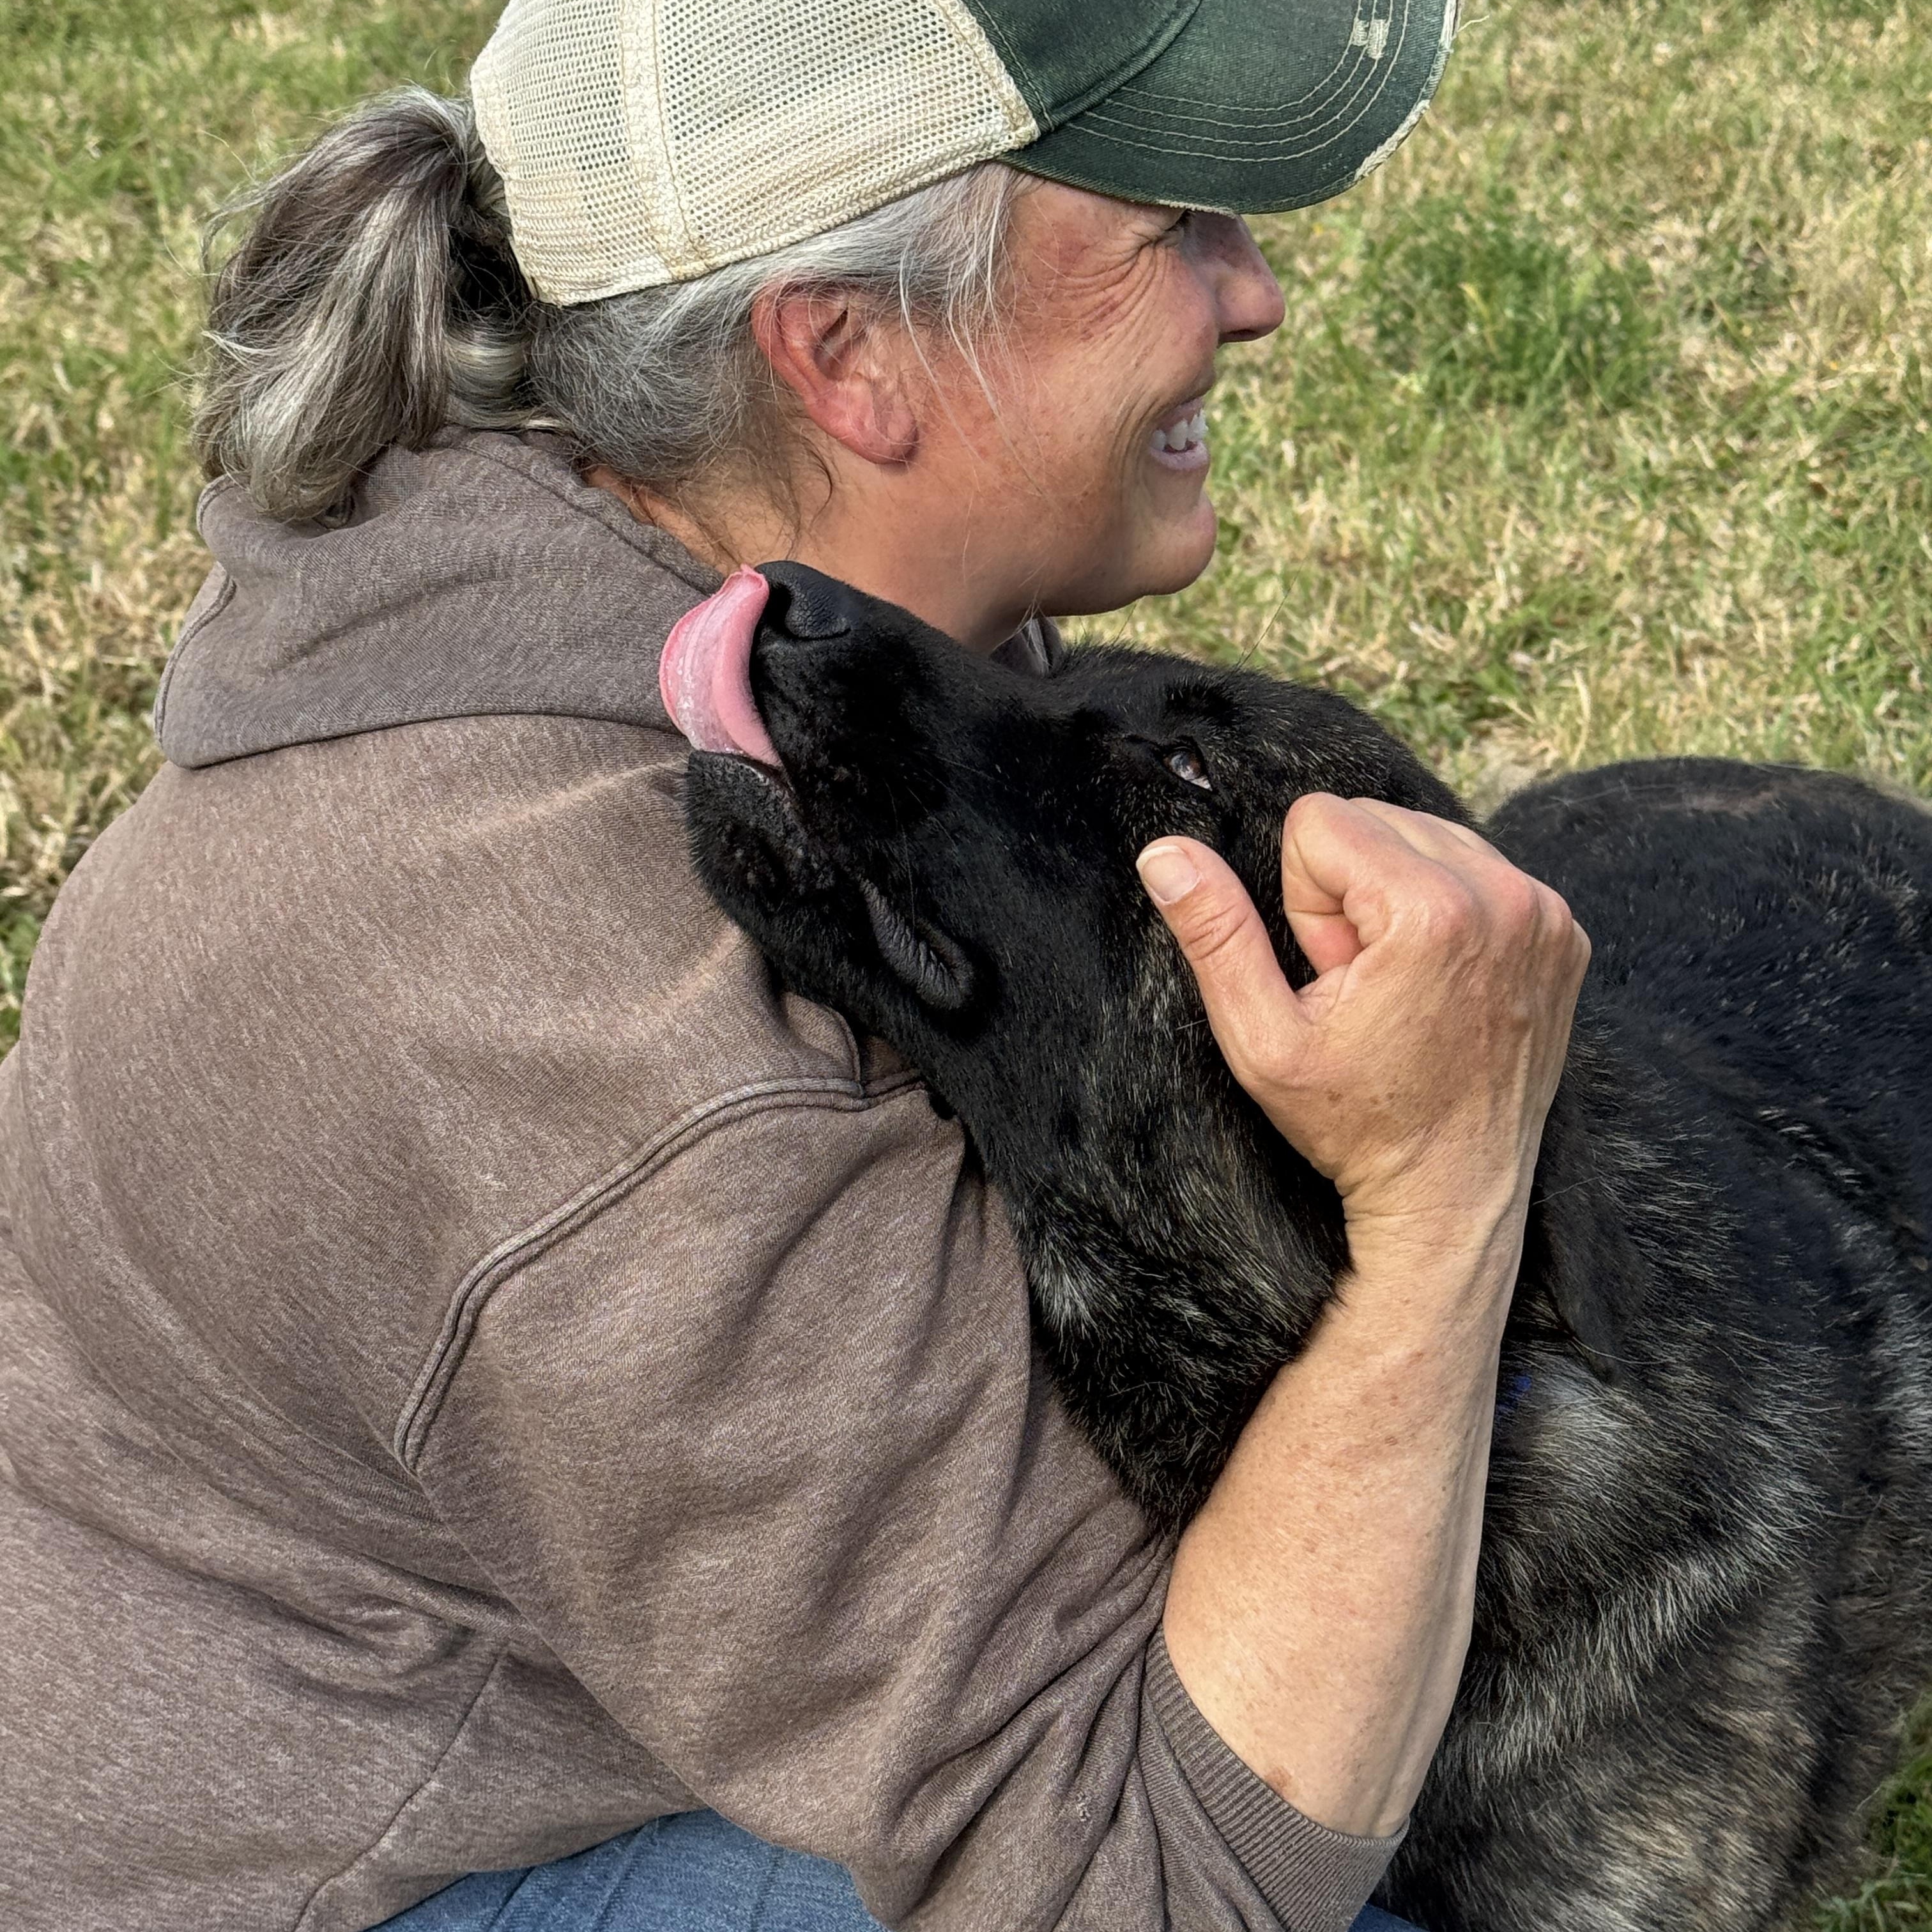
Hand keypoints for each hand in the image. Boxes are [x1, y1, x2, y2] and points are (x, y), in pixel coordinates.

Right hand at [1137, 794, 1589, 1260]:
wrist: (1453, 1192)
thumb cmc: (1354, 1124)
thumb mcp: (1263, 1039)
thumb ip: (1215, 935)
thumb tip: (1163, 852)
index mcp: (1430, 911)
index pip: (1319, 820)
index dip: (1303, 904)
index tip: (1332, 976)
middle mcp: (1503, 895)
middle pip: (1374, 819)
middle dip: (1350, 894)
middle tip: (1364, 986)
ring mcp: (1544, 913)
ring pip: (1425, 836)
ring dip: (1396, 897)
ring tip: (1401, 988)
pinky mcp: (1564, 931)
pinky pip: (1478, 869)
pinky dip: (1448, 911)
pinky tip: (1441, 984)